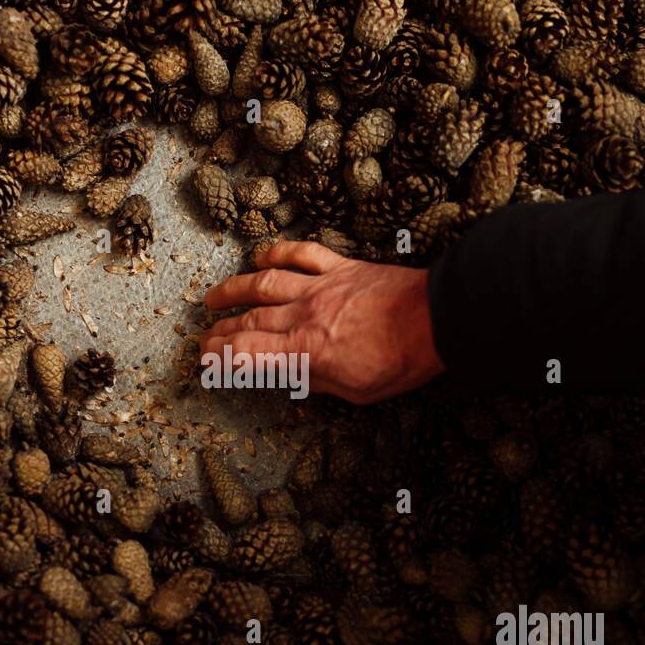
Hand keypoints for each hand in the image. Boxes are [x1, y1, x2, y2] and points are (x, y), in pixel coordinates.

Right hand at [201, 241, 444, 403]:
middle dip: (221, 331)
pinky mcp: (342, 267)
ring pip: (265, 282)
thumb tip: (298, 377)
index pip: (248, 352)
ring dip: (235, 289)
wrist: (438, 319)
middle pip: (250, 320)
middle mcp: (306, 314)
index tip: (207, 361)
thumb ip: (322, 382)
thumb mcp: (358, 392)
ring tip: (215, 297)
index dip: (220, 357)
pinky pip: (302, 254)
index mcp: (307, 351)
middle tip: (206, 338)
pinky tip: (262, 256)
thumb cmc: (404, 360)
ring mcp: (322, 286)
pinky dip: (278, 252)